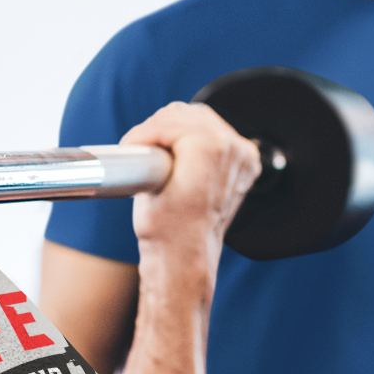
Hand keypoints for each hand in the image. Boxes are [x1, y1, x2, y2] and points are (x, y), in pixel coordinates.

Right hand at [123, 101, 261, 270]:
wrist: (184, 258)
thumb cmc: (165, 232)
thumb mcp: (147, 187)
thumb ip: (154, 149)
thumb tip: (151, 135)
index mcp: (211, 149)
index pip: (170, 121)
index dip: (145, 132)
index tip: (129, 145)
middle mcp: (233, 150)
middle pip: (188, 115)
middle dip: (159, 127)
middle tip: (139, 146)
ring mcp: (242, 158)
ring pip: (203, 121)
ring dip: (177, 130)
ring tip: (156, 150)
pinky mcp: (243, 165)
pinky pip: (217, 136)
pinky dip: (196, 138)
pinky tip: (180, 153)